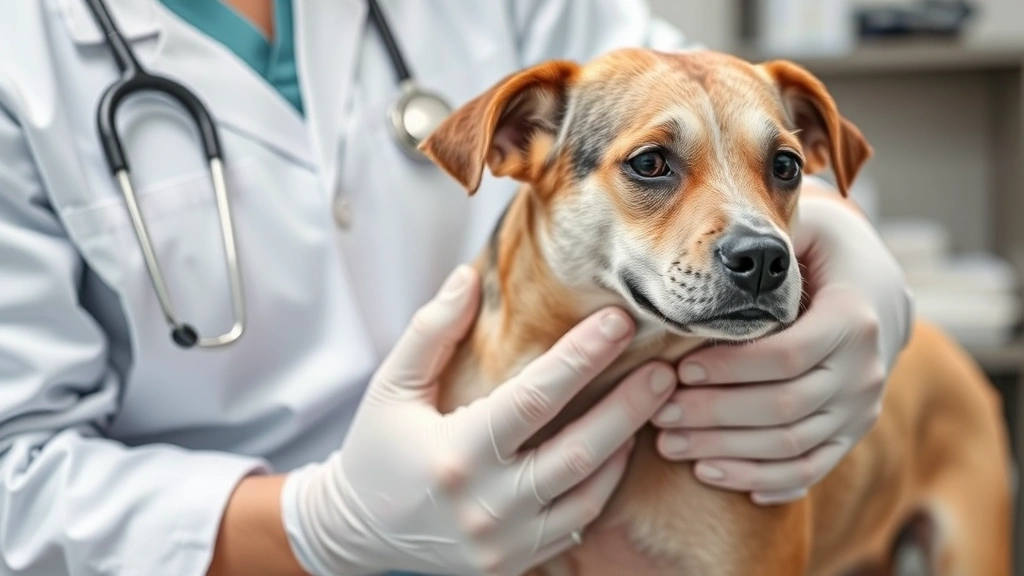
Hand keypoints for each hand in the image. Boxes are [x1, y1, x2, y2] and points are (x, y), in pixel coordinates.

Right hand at [284, 265, 675, 575]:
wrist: (357, 532)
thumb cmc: (376, 450)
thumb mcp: (392, 386)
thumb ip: (431, 331)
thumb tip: (469, 275)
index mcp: (454, 454)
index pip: (534, 398)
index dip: (582, 356)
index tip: (619, 321)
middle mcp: (484, 505)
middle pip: (579, 452)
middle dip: (630, 407)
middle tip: (665, 371)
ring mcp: (503, 542)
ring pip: (588, 494)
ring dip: (626, 446)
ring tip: (652, 404)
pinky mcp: (514, 564)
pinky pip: (576, 524)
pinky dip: (603, 485)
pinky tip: (618, 449)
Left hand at [651, 185, 912, 504]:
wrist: (877, 290)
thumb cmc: (821, 252)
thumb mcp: (803, 230)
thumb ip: (765, 240)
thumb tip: (716, 248)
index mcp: (852, 319)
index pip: (785, 357)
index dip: (728, 368)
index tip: (679, 368)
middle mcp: (865, 372)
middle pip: (783, 408)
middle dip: (713, 415)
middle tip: (659, 413)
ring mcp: (861, 410)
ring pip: (791, 447)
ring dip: (725, 452)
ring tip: (670, 444)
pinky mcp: (851, 434)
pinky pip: (808, 470)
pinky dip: (761, 479)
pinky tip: (712, 473)